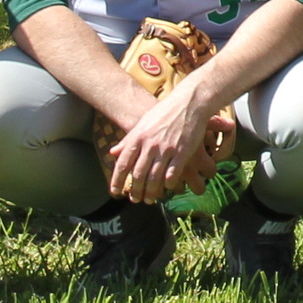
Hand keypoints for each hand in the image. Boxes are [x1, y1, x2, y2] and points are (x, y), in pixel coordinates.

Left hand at [105, 84, 233, 203]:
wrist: (189, 102)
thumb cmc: (164, 113)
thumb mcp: (142, 124)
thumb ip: (128, 140)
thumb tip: (113, 152)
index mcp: (138, 137)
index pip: (123, 163)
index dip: (117, 180)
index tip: (115, 192)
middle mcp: (150, 144)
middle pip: (138, 174)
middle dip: (135, 190)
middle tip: (135, 199)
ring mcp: (167, 149)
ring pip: (154, 177)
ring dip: (151, 192)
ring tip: (149, 199)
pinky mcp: (183, 152)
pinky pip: (172, 173)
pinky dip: (168, 183)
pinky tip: (167, 187)